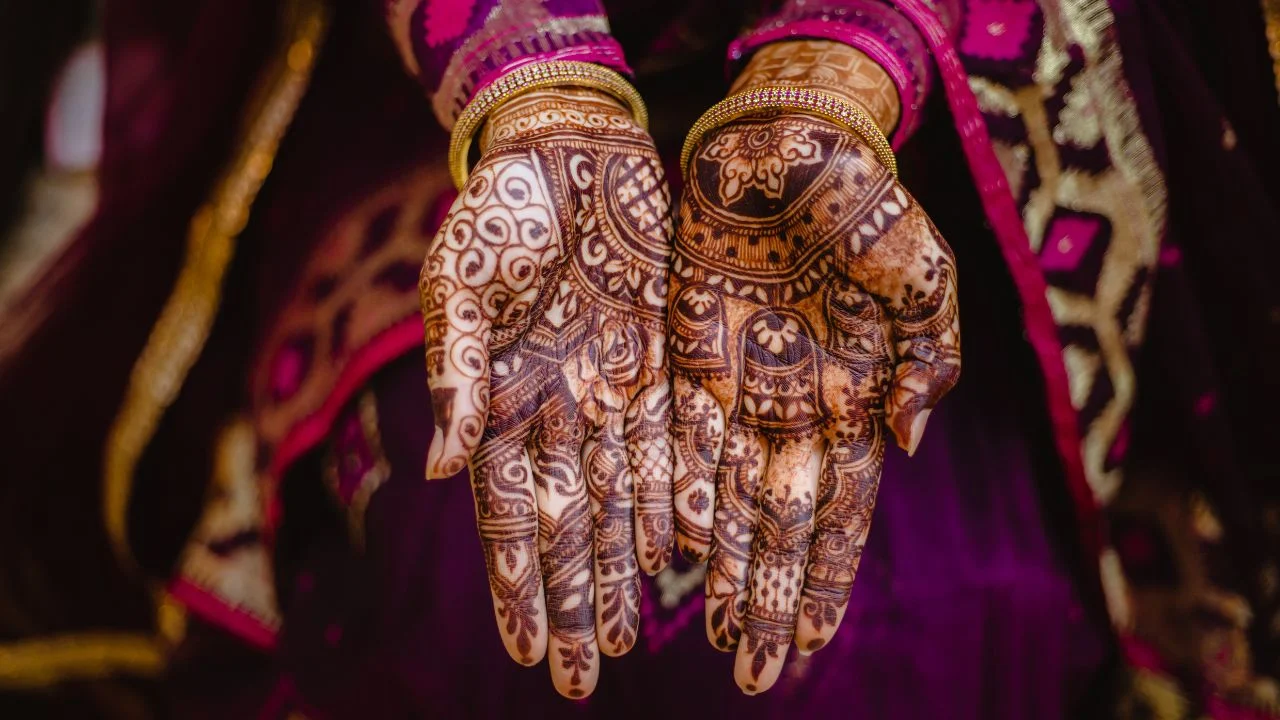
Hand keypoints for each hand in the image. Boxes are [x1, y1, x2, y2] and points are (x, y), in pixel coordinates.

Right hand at [420, 87, 674, 697]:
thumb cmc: (502, 208)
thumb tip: (442, 467)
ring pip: (621, 503)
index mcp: (501, 400)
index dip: (520, 587)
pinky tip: (680, 556)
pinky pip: (672, 448)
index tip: (531, 653)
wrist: (572, 149)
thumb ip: (455, 371)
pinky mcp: (662, 365)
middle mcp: (559, 411)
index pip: (509, 515)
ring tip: (629, 641)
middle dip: (576, 605)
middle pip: (570, 528)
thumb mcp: (461, 281)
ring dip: (622, 574)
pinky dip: (674, 502)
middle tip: (585, 681)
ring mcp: (612, 392)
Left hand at [669, 111, 959, 692]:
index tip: (806, 645)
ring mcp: (738, 385)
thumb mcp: (921, 270)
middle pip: (778, 521)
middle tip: (749, 673)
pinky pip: (675, 437)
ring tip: (707, 633)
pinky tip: (664, 551)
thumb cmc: (865, 197)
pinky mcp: (684, 355)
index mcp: (856, 396)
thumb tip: (901, 445)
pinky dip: (672, 493)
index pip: (840, 510)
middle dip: (766, 597)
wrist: (786, 136)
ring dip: (719, 566)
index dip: (823, 578)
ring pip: (724, 494)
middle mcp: (794, 406)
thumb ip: (927, 357)